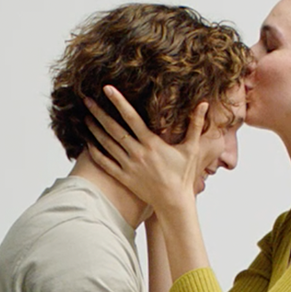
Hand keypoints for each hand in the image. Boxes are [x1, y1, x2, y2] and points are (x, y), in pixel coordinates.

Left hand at [83, 87, 210, 213]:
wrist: (174, 203)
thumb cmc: (183, 175)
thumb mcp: (192, 149)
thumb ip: (196, 125)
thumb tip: (204, 103)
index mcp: (152, 143)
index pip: (131, 117)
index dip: (119, 101)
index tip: (107, 89)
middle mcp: (137, 153)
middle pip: (113, 129)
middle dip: (99, 112)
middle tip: (86, 99)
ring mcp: (128, 166)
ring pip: (106, 144)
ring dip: (94, 130)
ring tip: (86, 116)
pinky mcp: (124, 178)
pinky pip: (105, 164)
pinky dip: (95, 152)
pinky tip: (87, 142)